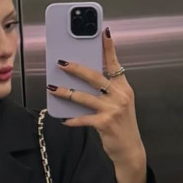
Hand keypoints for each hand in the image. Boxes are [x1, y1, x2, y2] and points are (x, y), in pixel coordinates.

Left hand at [46, 27, 145, 167]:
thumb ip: (107, 91)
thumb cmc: (122, 125)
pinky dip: (72, 119)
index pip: (115, 64)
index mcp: (123, 88)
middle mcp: (120, 96)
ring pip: (85, 96)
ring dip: (66, 92)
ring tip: (53, 87)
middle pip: (95, 77)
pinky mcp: (105, 123)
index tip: (103, 32)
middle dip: (76, 68)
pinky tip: (63, 119)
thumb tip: (84, 79)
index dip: (108, 48)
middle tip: (61, 62)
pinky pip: (83, 118)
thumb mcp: (119, 104)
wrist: (130, 149)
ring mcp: (113, 109)